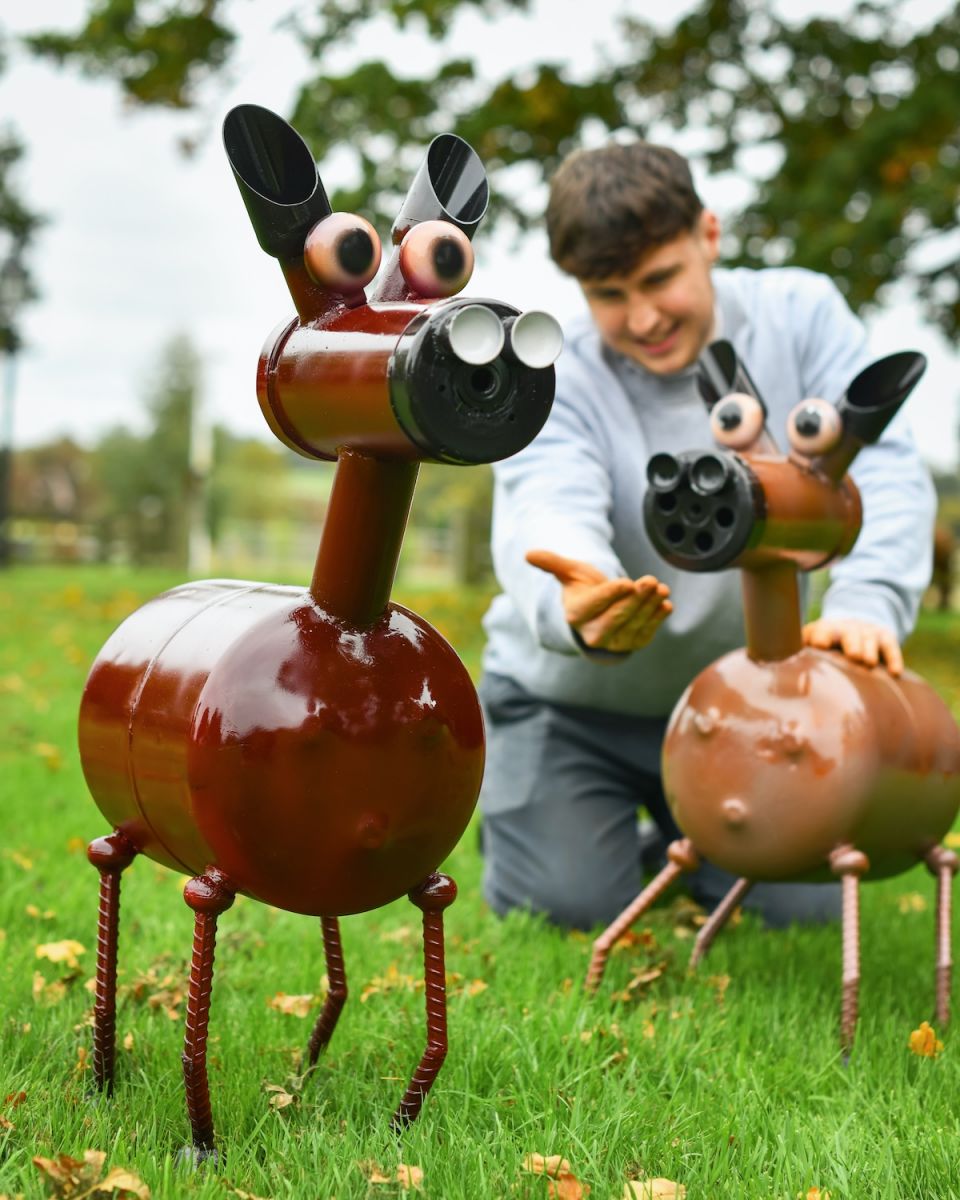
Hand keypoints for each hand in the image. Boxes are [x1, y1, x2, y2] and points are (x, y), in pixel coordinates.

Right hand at [526, 548, 671, 652]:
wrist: (598, 611)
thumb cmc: (583, 588)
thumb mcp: (569, 573)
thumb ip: (552, 563)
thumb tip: (528, 554)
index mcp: (576, 615)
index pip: (594, 606)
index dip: (611, 595)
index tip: (627, 582)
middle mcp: (593, 634)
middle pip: (617, 618)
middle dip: (635, 599)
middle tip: (650, 581)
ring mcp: (614, 642)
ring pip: (634, 625)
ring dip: (650, 607)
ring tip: (661, 588)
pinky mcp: (632, 644)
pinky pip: (646, 633)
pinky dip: (657, 619)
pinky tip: (665, 603)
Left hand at [802, 617, 902, 675]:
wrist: (854, 625)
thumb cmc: (827, 644)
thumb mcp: (811, 644)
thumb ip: (800, 654)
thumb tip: (784, 672)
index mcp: (825, 630)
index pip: (822, 630)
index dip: (821, 636)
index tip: (819, 646)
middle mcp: (847, 628)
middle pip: (849, 633)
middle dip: (851, 642)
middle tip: (853, 655)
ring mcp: (867, 632)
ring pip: (870, 639)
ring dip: (870, 651)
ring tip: (868, 663)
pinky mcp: (885, 637)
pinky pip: (891, 647)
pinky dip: (894, 659)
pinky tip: (895, 673)